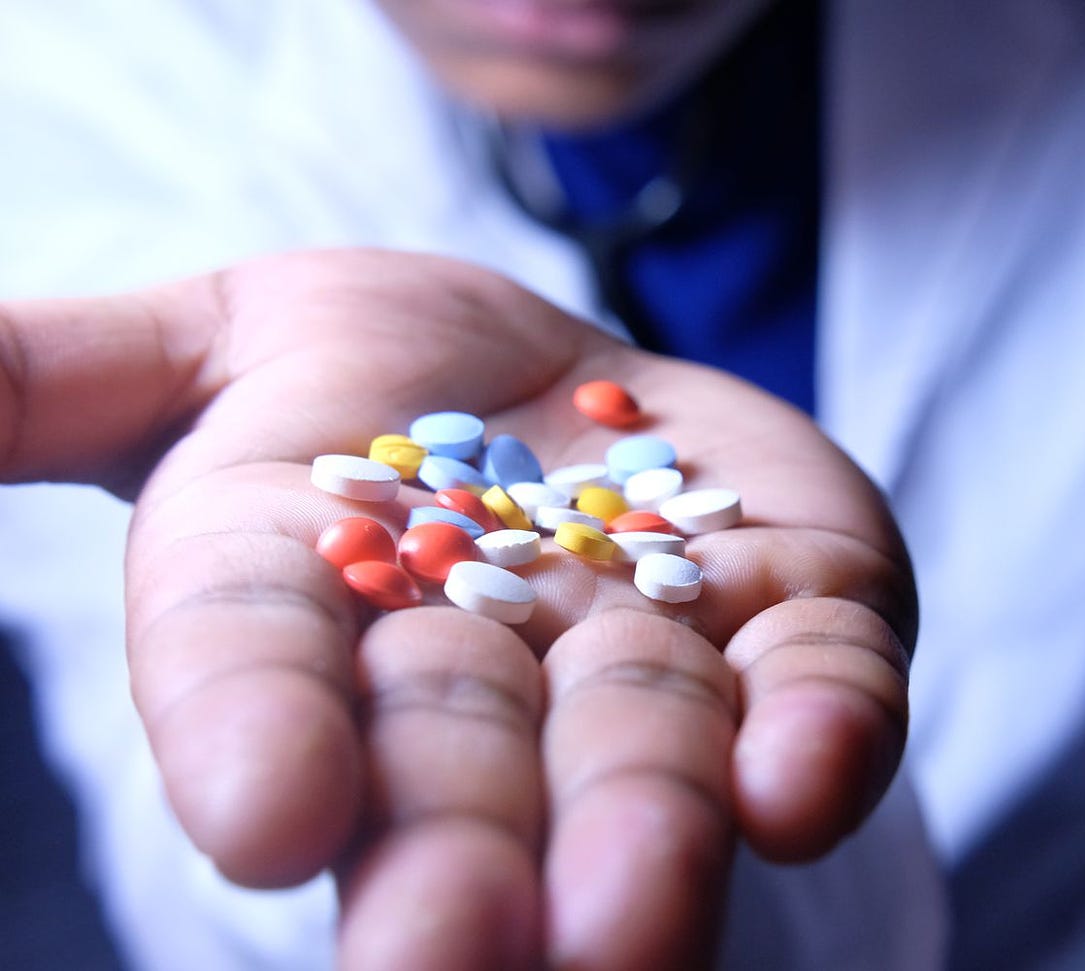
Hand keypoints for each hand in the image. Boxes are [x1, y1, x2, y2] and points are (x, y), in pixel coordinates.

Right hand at [0, 249, 914, 968]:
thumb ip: (54, 381)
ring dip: (643, 837)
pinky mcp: (799, 614)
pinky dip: (817, 734)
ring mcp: (651, 652)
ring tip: (632, 925)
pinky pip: (821, 688)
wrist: (558, 374)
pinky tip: (801, 780)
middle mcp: (480, 669)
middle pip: (459, 770)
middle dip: (455, 864)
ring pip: (645, 756)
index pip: (257, 673)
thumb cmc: (359, 379)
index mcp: (314, 610)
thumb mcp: (200, 351)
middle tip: (452, 959)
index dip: (253, 735)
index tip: (264, 817)